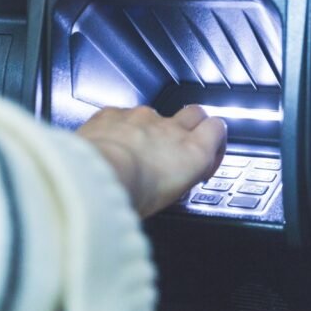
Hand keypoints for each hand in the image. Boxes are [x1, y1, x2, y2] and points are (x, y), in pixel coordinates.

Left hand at [76, 105, 226, 217]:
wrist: (92, 179)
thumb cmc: (129, 195)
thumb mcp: (168, 198)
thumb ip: (178, 178)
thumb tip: (175, 178)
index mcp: (192, 152)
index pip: (217, 128)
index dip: (214, 139)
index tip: (206, 154)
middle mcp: (171, 129)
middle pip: (195, 113)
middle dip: (191, 125)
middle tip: (178, 147)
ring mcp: (142, 117)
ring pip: (154, 115)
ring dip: (149, 130)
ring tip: (133, 154)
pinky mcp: (115, 113)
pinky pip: (123, 115)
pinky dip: (120, 127)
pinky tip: (110, 145)